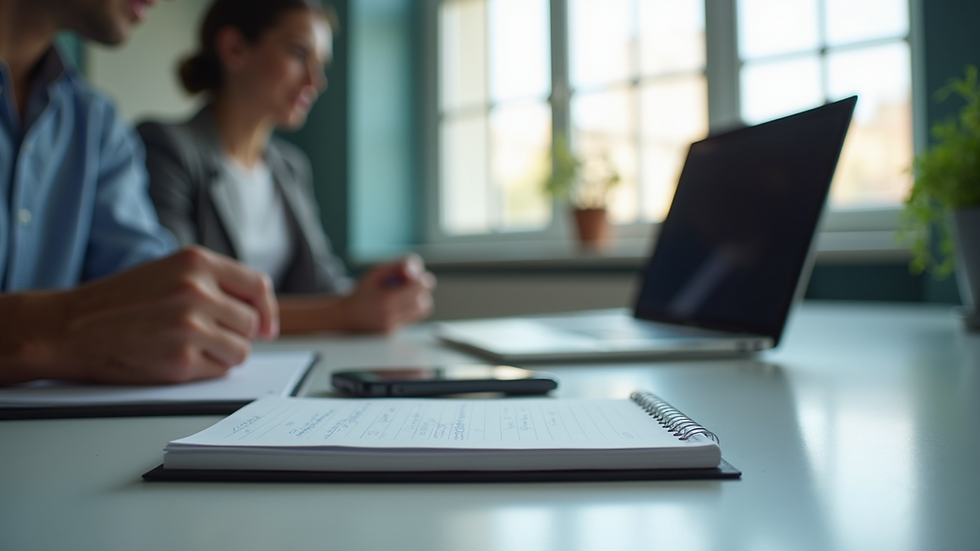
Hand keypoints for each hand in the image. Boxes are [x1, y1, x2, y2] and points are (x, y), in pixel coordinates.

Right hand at [27, 247, 277, 383]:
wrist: (70, 327)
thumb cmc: (120, 302)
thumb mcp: (169, 271)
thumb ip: (213, 282)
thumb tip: (260, 313)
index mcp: (196, 262)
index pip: (258, 286)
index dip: (267, 310)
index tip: (267, 327)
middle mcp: (197, 290)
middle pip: (251, 323)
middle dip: (236, 334)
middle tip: (206, 336)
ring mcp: (190, 326)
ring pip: (241, 350)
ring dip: (223, 354)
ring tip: (190, 346)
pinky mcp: (181, 360)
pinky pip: (220, 370)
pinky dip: (206, 369)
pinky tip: (176, 358)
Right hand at [338, 254, 435, 331]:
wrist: (346, 317)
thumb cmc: (361, 293)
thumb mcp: (375, 273)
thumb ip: (397, 266)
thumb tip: (417, 268)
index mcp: (386, 299)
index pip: (418, 288)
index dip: (419, 279)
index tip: (412, 275)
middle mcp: (390, 316)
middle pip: (424, 301)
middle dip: (421, 290)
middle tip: (410, 284)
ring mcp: (392, 326)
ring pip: (422, 311)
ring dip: (419, 300)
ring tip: (406, 294)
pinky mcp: (394, 332)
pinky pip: (413, 318)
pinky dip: (411, 309)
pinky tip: (398, 304)